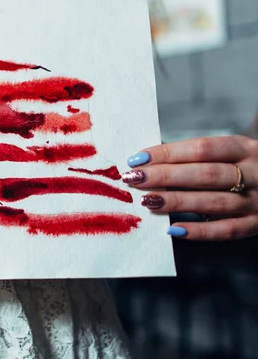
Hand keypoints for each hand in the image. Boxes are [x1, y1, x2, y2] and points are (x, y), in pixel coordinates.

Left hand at [123, 136, 257, 239]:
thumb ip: (197, 158)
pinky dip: (199, 231)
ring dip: (176, 202)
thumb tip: (149, 164)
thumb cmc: (243, 168)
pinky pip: (227, 230)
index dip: (168, 153)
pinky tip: (173, 228)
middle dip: (165, 176)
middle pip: (205, 174)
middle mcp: (255, 173)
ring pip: (213, 202)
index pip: (202, 148)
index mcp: (245, 149)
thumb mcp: (230, 154)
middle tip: (135, 179)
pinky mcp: (257, 224)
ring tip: (147, 201)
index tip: (138, 159)